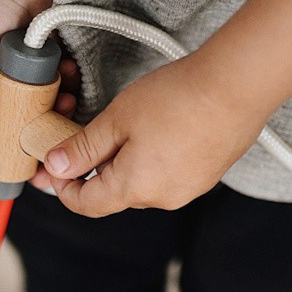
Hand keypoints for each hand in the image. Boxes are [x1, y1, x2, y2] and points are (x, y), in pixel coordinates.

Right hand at [0, 0, 76, 149]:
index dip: (2, 163)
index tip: (21, 169)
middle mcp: (4, 100)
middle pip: (22, 140)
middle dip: (37, 141)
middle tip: (48, 132)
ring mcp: (31, 88)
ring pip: (48, 120)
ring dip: (59, 117)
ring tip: (63, 101)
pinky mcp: (54, 73)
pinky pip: (68, 93)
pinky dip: (72, 90)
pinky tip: (70, 80)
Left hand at [35, 0, 291, 215]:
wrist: (239, 85)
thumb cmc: (178, 97)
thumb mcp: (117, 118)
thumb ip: (83, 148)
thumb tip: (55, 167)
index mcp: (133, 190)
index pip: (86, 206)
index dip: (64, 190)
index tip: (52, 171)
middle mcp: (160, 200)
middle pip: (114, 194)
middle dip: (95, 171)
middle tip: (84, 139)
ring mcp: (187, 190)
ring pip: (142, 183)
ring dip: (127, 163)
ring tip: (127, 127)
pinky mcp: (206, 176)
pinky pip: (169, 173)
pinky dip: (154, 158)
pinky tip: (160, 128)